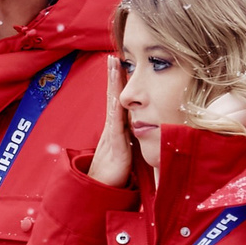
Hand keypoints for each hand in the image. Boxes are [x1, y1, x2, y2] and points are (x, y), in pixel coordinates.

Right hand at [86, 55, 133, 186]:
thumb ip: (132, 137)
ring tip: (112, 67)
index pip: (118, 98)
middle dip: (113, 75)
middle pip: (113, 95)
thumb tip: (142, 126)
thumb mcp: (127, 149)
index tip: (120, 63)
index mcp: (117, 126)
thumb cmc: (116, 171)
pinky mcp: (116, 145)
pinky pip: (115, 123)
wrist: (103, 188)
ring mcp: (113, 134)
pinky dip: (116, 108)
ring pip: (113, 104)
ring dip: (113, 84)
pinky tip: (116, 96)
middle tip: (112, 56)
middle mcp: (113, 126)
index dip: (119, 81)